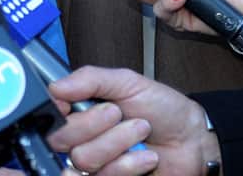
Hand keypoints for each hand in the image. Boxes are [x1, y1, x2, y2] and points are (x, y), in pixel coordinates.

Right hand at [48, 66, 219, 175]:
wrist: (194, 140)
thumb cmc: (163, 109)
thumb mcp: (127, 82)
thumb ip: (89, 79)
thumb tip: (55, 85)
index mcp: (80, 109)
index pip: (49, 113)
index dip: (58, 111)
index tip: (73, 103)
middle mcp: (84, 136)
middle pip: (61, 139)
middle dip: (95, 124)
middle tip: (119, 113)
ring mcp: (97, 161)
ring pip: (83, 158)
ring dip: (117, 142)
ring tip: (139, 131)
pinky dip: (130, 164)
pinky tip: (145, 156)